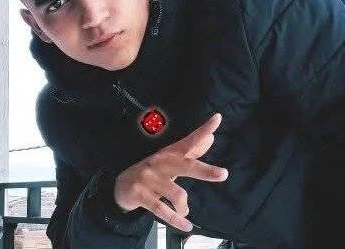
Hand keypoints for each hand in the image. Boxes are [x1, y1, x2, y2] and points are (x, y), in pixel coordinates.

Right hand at [113, 113, 227, 231]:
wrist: (121, 186)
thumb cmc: (152, 172)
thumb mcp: (171, 160)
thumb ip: (192, 151)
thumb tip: (210, 138)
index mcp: (170, 154)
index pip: (189, 141)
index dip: (203, 130)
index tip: (217, 119)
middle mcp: (160, 163)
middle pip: (186, 165)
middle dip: (205, 171)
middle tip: (223, 174)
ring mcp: (149, 178)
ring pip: (177, 194)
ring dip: (184, 207)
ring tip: (184, 211)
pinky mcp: (141, 194)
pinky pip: (162, 210)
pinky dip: (176, 219)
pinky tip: (185, 224)